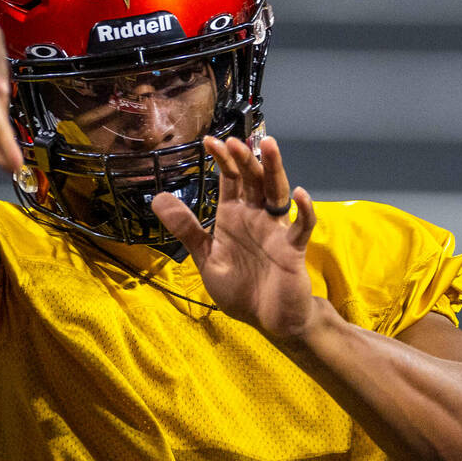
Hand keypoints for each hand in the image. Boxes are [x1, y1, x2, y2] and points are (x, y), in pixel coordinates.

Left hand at [151, 135, 317, 336]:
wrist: (266, 319)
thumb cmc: (240, 288)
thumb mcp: (207, 257)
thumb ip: (187, 229)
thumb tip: (158, 197)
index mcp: (234, 216)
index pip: (230, 180)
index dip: (222, 160)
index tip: (209, 141)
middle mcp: (256, 216)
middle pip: (253, 180)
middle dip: (244, 159)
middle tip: (235, 141)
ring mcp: (276, 230)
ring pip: (277, 192)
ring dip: (274, 169)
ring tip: (269, 146)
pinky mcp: (292, 249)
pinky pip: (301, 226)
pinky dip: (303, 210)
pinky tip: (299, 194)